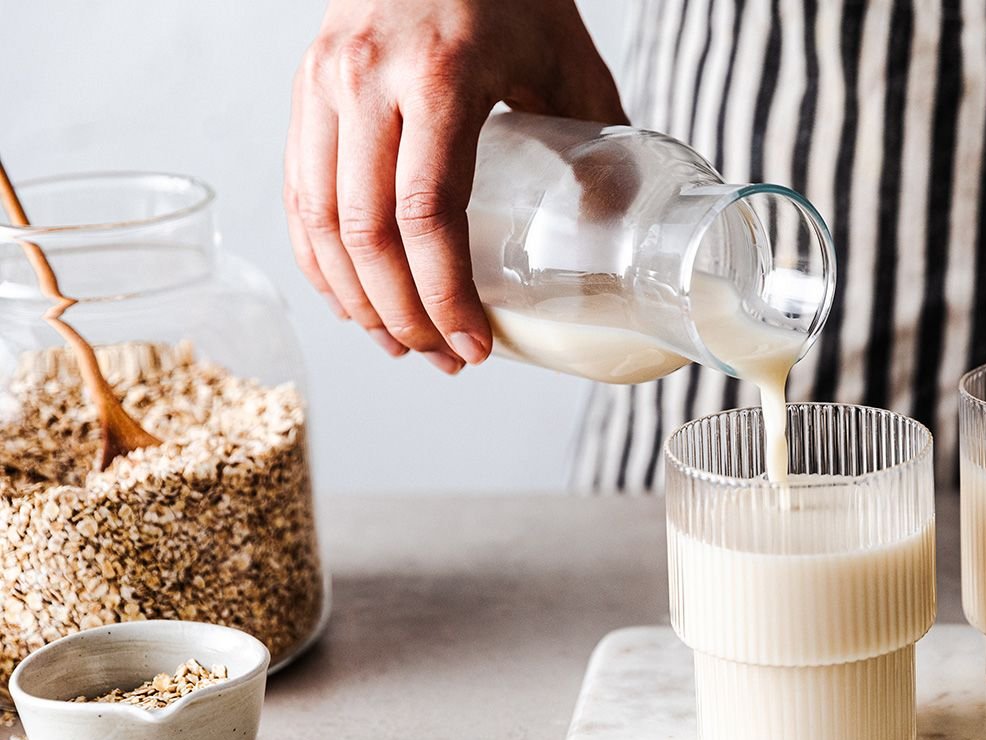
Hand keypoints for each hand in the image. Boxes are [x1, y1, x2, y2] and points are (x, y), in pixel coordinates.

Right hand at [285, 0, 625, 371]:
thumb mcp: (568, 59)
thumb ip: (596, 141)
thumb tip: (614, 233)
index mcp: (440, 75)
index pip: (425, 211)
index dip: (445, 293)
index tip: (474, 343)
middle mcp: (366, 78)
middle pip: (365, 231)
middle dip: (402, 314)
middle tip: (443, 359)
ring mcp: (323, 81)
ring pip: (319, 219)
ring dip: (356, 299)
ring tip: (400, 344)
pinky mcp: (303, 87)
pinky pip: (296, 190)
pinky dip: (318, 257)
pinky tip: (350, 298)